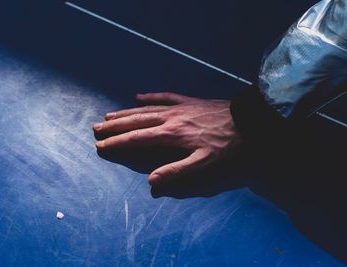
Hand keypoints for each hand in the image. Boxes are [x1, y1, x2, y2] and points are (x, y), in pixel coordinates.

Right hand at [93, 92, 242, 184]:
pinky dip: (150, 97)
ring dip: (126, 112)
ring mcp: (179, 107)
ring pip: (145, 109)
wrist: (250, 121)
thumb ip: (177, 172)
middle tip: (96, 128)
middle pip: (136, 121)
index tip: (100, 145)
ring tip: (109, 115)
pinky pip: (164, 96)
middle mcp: (170, 118)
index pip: (137, 139)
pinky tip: (139, 96)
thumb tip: (151, 181)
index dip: (117, 143)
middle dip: (115, 126)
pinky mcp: (189, 101)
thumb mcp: (205, 164)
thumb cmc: (229, 146)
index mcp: (171, 135)